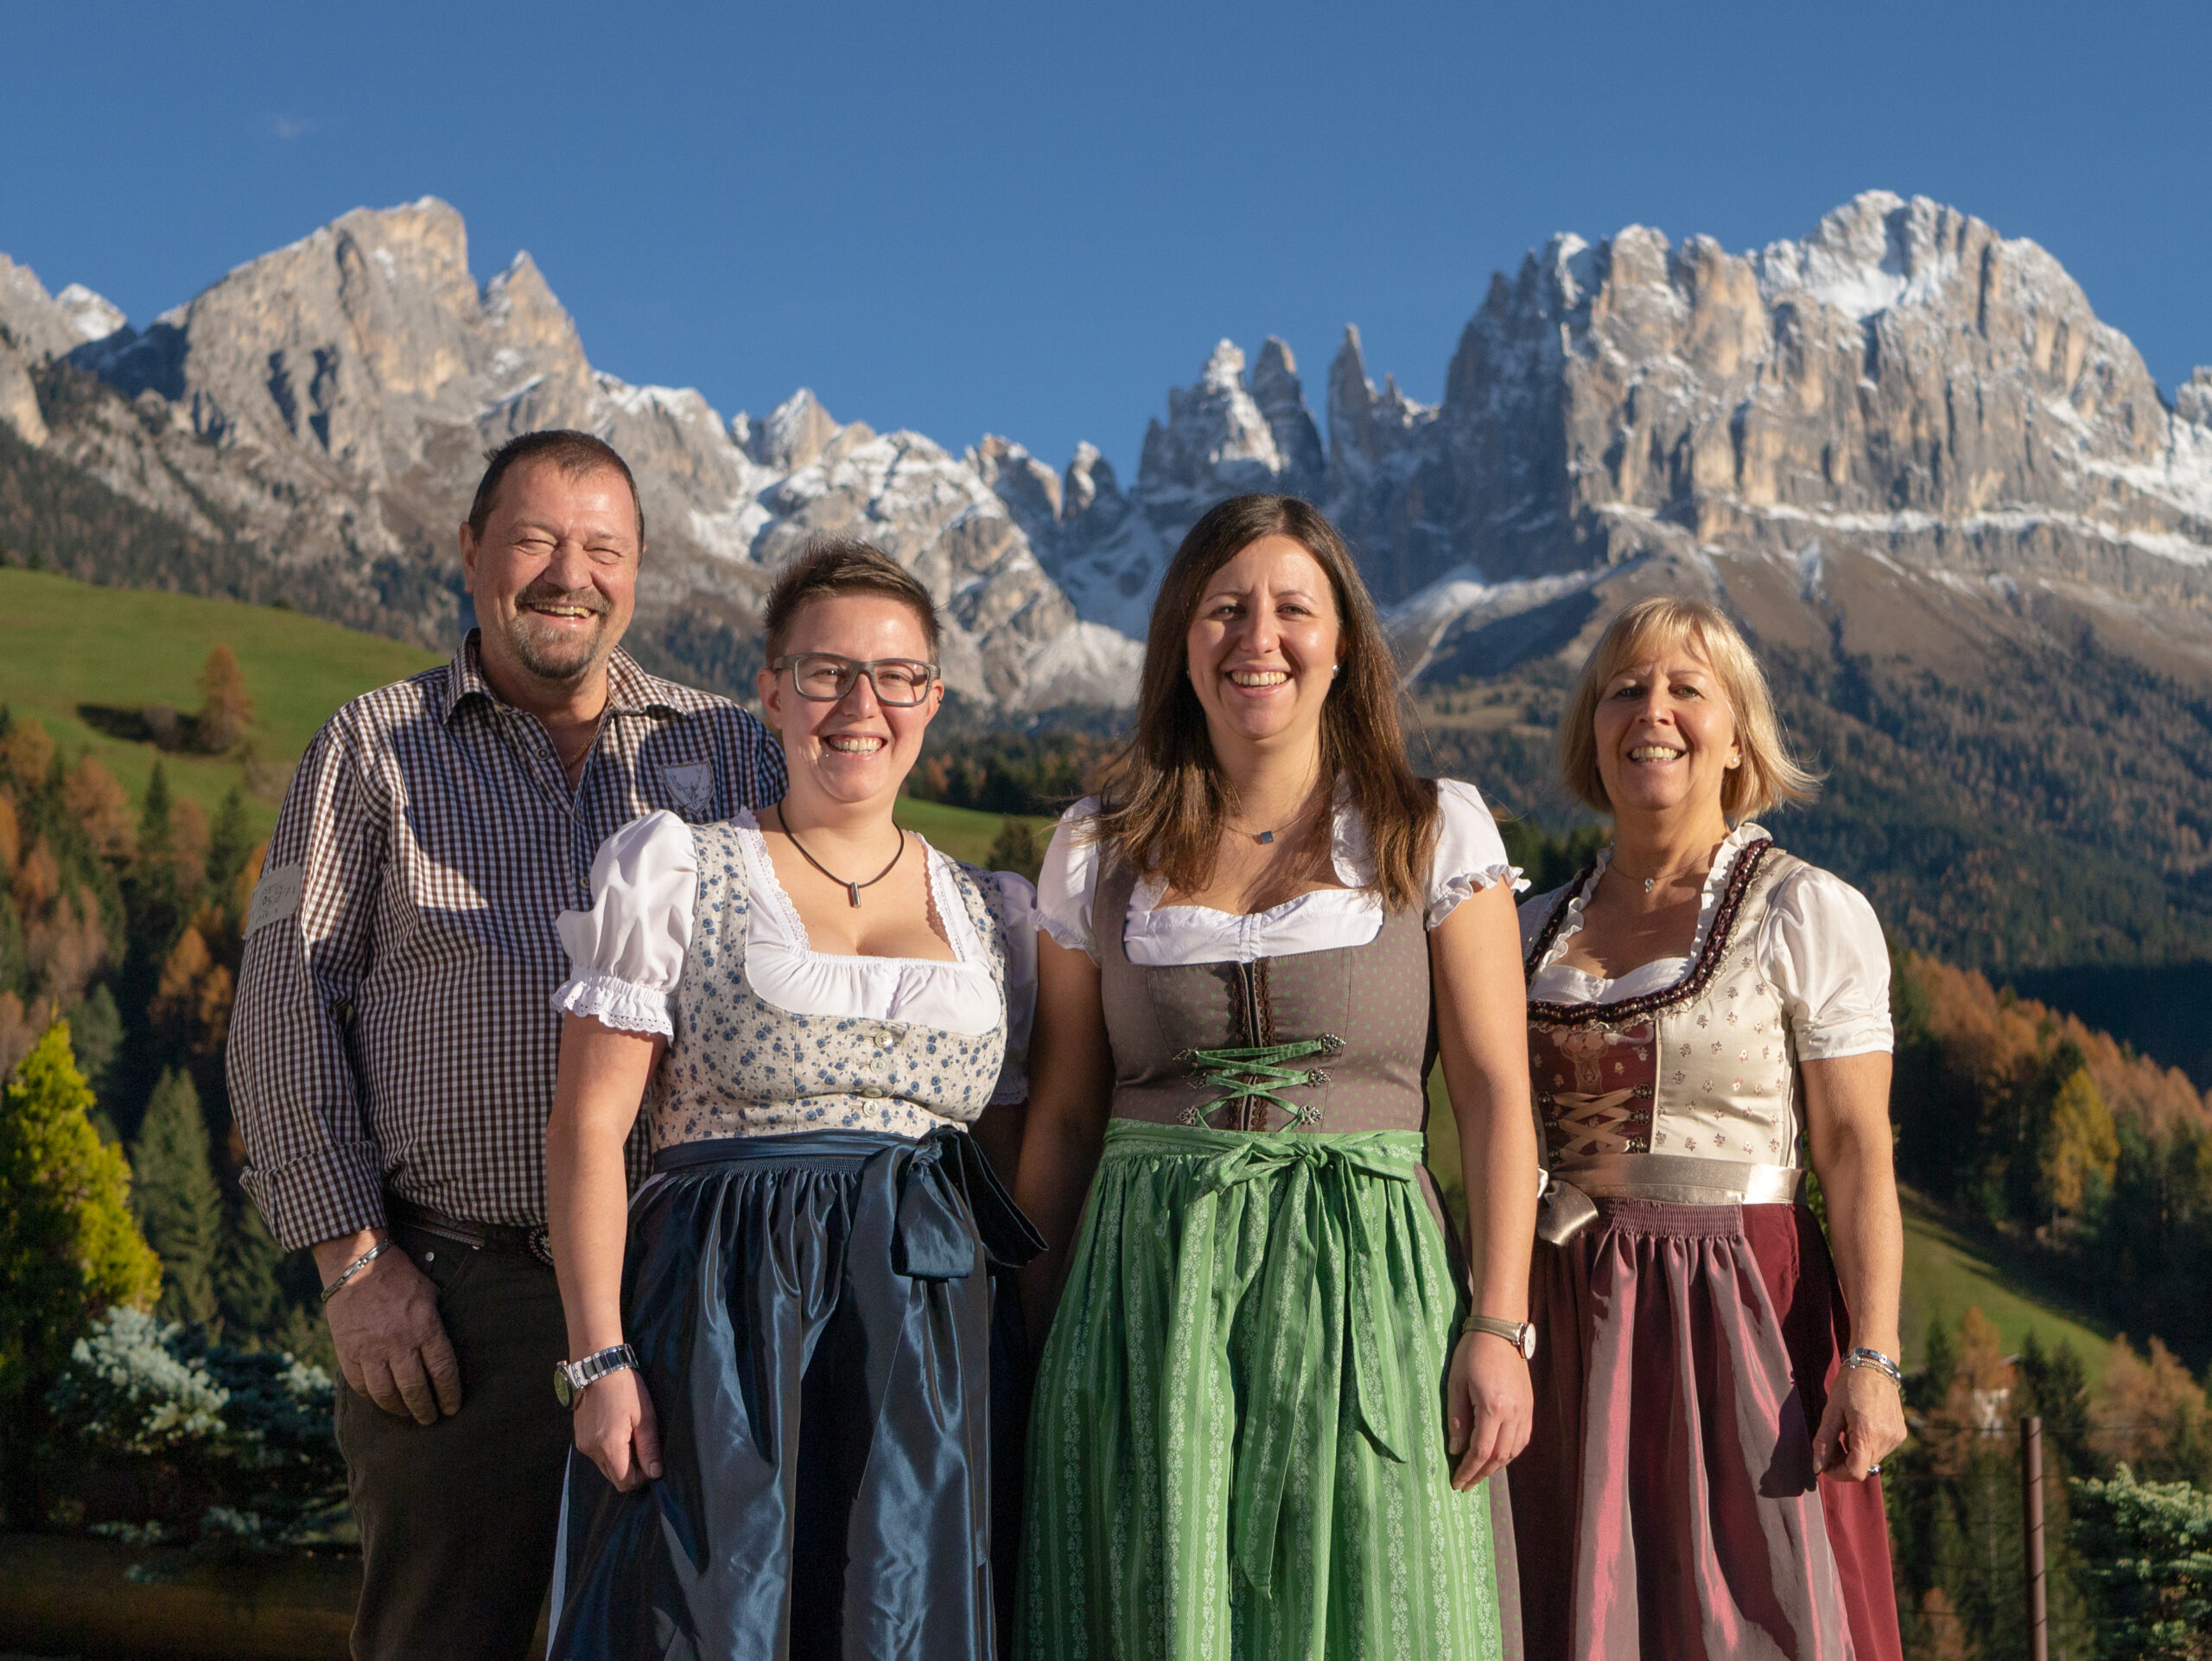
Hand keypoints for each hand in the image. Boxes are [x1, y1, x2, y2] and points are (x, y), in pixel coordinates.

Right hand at [318, 1238, 461, 1424]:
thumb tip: (442, 1353)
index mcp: (425, 1327)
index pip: (442, 1370)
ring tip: (408, 1414)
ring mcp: (370, 1350)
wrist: (358, 1264)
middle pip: (415, 1389)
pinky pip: (360, 1385)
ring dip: (399, 1409)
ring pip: (386, 1394)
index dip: (449, 1394)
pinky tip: (381, 1398)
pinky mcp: (348, 1352)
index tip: (452, 1408)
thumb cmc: (400, 1276)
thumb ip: (436, 1325)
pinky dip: (372, 1397)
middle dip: (426, 1409)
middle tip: (431, 1419)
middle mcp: (398, 1342)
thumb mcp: (429, 1294)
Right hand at [574, 1367, 661, 1490]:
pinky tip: (618, 1430)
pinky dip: (609, 1450)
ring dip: (620, 1460)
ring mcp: (583, 1444)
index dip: (642, 1477)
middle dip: (631, 1470)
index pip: (625, 1482)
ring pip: (605, 1467)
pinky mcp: (579, 1438)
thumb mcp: (645, 1416)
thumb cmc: (625, 1388)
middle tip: (643, 1446)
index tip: (651, 1461)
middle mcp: (591, 1450)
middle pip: (614, 1478)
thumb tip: (655, 1474)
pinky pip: (597, 1455)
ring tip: (630, 1434)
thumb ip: (649, 1448)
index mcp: (608, 1446)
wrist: (597, 1368)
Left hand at [1446, 1329, 1532, 1490]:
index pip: (1481, 1452)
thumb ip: (1457, 1418)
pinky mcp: (1529, 1406)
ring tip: (1479, 1472)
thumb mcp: (1456, 1384)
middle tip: (1466, 1484)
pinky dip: (1510, 1453)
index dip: (1468, 1471)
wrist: (1500, 1331)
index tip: (1457, 1482)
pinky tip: (1498, 1455)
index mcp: (1493, 1409)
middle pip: (1499, 1457)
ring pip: (1514, 1451)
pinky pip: (1523, 1439)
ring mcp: (1525, 1411)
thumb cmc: (1473, 1353)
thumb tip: (1455, 1449)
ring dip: (1496, 1466)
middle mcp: (1513, 1414)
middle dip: (1481, 1474)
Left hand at [1813, 1362, 1905, 1481]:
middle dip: (1843, 1462)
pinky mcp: (1900, 1434)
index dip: (1838, 1473)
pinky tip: (1859, 1428)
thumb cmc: (1849, 1385)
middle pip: (1862, 1467)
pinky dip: (1867, 1446)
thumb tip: (1817, 1467)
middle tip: (1831, 1443)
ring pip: (1871, 1460)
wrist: (1874, 1365)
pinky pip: (1881, 1450)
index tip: (1825, 1464)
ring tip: (1844, 1432)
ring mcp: (1896, 1437)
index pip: (1855, 1472)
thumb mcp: (1831, 1411)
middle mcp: (1886, 1439)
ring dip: (1855, 1454)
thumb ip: (1823, 1442)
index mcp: (1868, 1433)